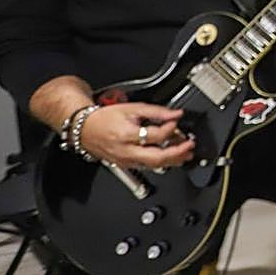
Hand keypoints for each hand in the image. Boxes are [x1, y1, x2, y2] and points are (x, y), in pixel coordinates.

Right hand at [78, 103, 194, 168]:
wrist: (85, 129)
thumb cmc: (106, 118)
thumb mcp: (132, 108)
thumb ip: (156, 112)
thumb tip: (176, 114)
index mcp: (127, 135)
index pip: (155, 135)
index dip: (170, 128)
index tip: (177, 121)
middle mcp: (127, 152)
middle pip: (157, 158)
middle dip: (177, 153)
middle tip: (190, 146)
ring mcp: (127, 161)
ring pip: (153, 165)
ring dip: (173, 160)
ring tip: (186, 153)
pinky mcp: (126, 165)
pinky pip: (147, 166)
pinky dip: (161, 162)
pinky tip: (171, 156)